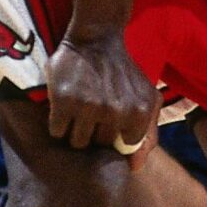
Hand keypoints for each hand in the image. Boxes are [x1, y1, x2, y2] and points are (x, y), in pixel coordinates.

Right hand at [46, 29, 158, 152]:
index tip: (111, 121)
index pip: (123, 147)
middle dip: (95, 132)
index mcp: (139, 114)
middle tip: (93, 112)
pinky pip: (57, 131)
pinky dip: (59, 122)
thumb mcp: (148, 99)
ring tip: (79, 110)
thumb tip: (134, 167)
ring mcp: (88, 107)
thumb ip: (148, 135)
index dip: (115, 136)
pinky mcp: (63, 101)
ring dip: (76, 129)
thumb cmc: (123, 73)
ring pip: (77, 142)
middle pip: (99, 145)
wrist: (96, 39)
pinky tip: (66, 105)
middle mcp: (116, 112)